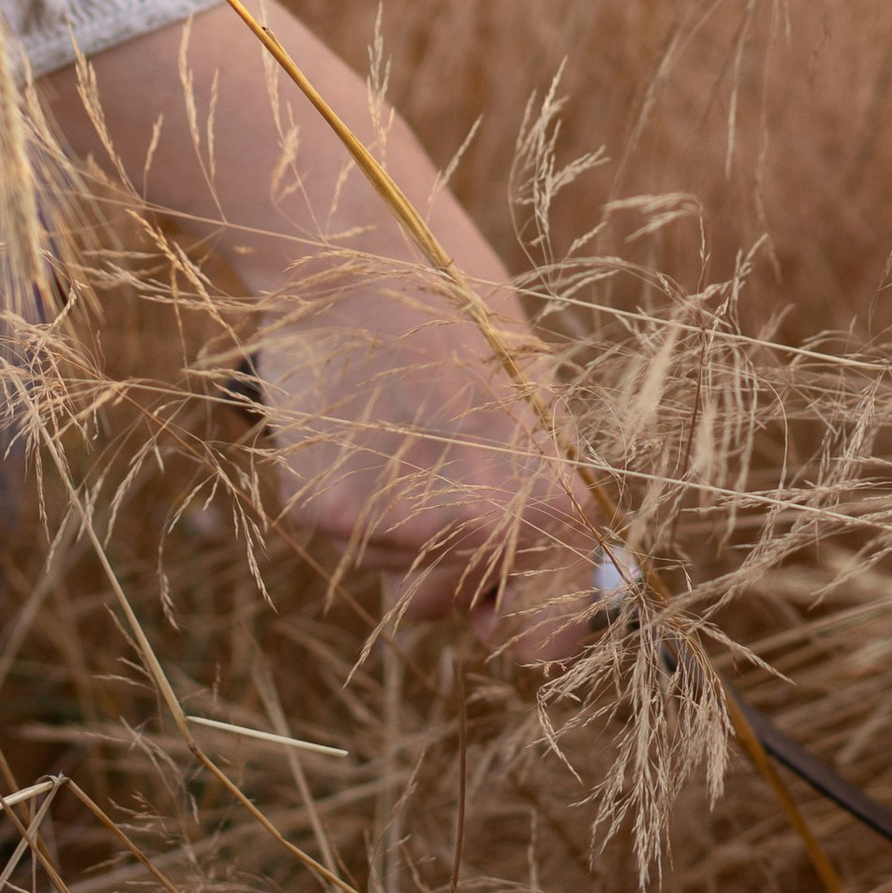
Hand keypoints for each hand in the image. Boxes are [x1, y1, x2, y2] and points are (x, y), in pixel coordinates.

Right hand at [46, 0, 598, 660]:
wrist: (357, 252)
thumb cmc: (460, 316)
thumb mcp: (535, 401)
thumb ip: (550, 500)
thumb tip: (571, 588)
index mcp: (550, 502)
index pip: (546, 641)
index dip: (526, 620)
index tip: (508, 595)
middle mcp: (476, 527)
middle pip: (452, 611)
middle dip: (451, 563)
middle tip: (437, 469)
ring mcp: (391, 525)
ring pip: (392, 576)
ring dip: (396, 528)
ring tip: (397, 430)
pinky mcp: (320, 509)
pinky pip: (341, 537)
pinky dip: (346, 495)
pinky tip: (354, 424)